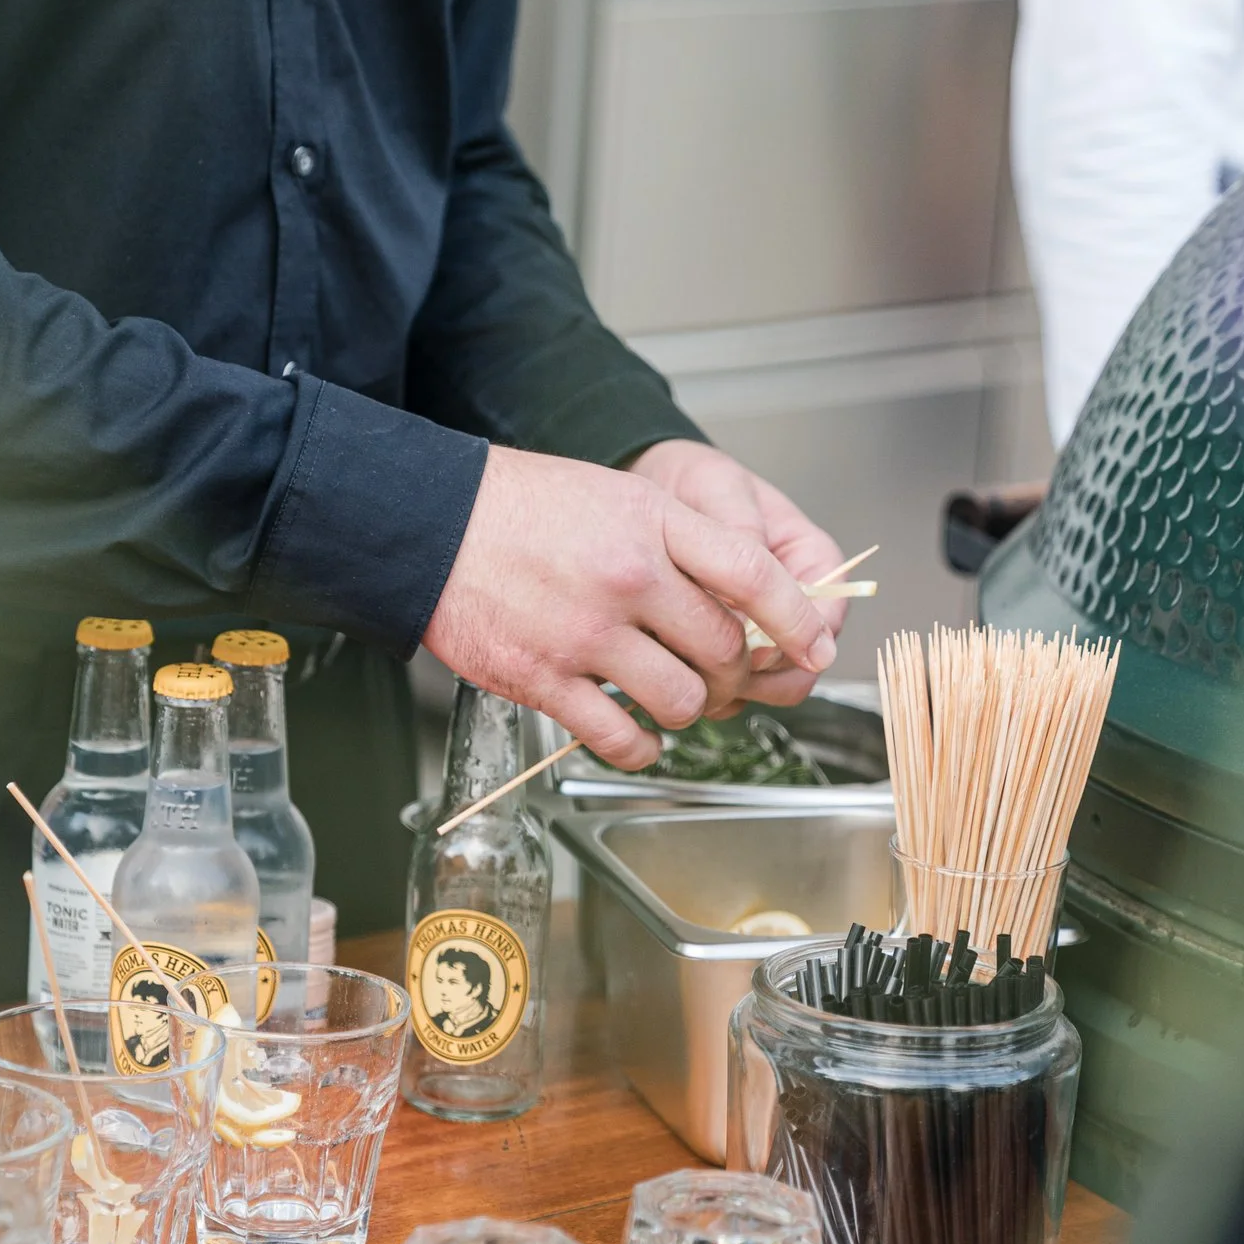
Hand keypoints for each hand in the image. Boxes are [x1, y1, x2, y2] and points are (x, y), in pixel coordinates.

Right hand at [422, 447, 836, 769]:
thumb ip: (683, 541)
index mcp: (653, 523)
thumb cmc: (523, 507)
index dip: (797, 622)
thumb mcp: (618, 496)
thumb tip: (747, 598)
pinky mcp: (544, 679)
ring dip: (689, 711)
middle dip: (735, 675)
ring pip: (682, 701)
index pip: (755, 578)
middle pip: (725, 651)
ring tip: (671, 697)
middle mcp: (628, 578)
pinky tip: (634, 735)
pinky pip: (620, 737)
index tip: (812, 648)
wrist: (431, 523)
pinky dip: (640, 748)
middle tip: (724, 676)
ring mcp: (586, 633)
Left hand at [625, 440, 848, 713]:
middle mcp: (793, 603)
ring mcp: (760, 631)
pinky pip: (728, 687)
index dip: (794, 640)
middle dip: (761, 678)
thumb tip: (750, 597)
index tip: (752, 645)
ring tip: (685, 670)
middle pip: (800, 665)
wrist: (648, 487)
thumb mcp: (716, 488)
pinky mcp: (723, 650)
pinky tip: (672, 672)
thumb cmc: (691, 480)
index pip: (826, 617)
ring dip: (730, 689)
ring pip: (765, 686)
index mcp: (811, 560)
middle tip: (715, 672)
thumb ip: (739, 533)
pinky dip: (705, 689)